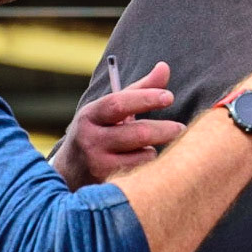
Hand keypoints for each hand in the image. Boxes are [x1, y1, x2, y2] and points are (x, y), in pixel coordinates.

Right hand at [51, 60, 186, 188]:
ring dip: (153, 151)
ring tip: (149, 149)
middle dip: (163, 129)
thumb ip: (139, 91)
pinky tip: (142, 166)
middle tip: (181, 128)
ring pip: (143, 156)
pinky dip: (148, 167)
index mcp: (91, 114)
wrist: (70, 172)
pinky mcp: (107, 184)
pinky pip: (141, 174)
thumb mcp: (111, 111)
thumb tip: (164, 67)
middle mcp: (90, 139)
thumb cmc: (100, 132)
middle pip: (137, 133)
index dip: (145, 99)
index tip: (169, 96)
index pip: (118, 104)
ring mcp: (97, 164)